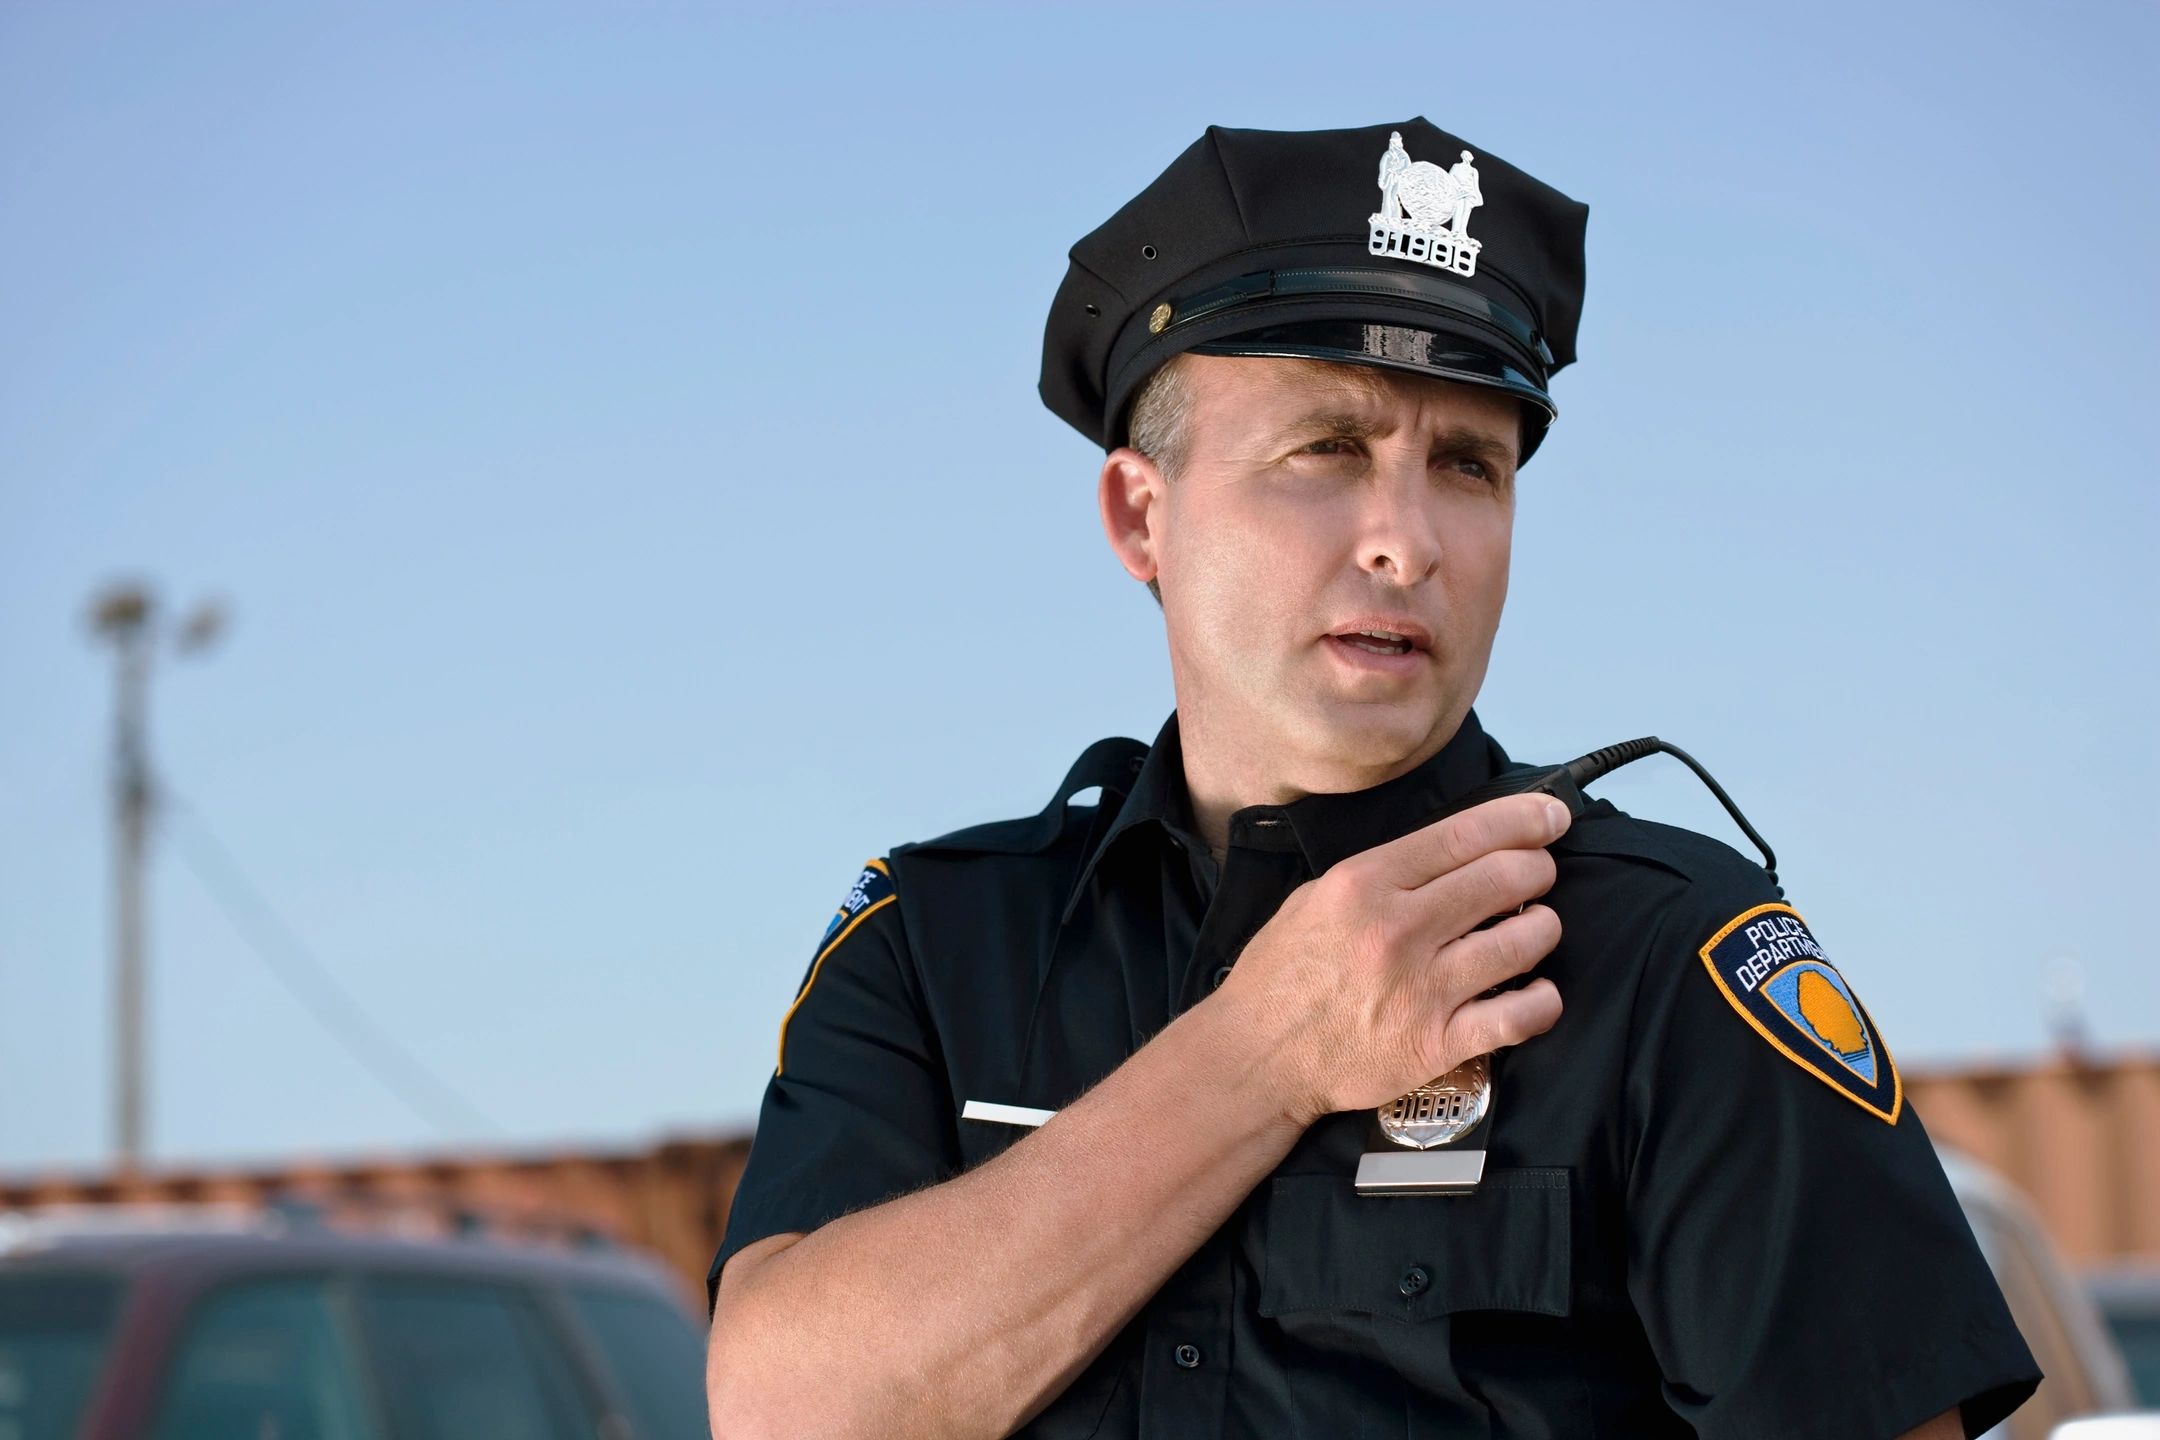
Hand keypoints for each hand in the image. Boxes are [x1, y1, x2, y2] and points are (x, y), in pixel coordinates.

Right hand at [1217, 792, 1569, 1126]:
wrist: (1257, 1057)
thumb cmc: (1282, 976)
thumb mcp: (1313, 897)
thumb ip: (1379, 873)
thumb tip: (1450, 852)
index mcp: (1365, 883)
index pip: (1465, 834)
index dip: (1523, 819)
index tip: (1552, 816)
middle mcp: (1398, 929)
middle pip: (1504, 878)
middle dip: (1538, 870)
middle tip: (1538, 876)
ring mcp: (1422, 988)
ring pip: (1524, 942)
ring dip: (1543, 929)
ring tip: (1533, 930)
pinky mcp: (1437, 1043)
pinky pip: (1520, 1016)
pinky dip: (1543, 1000)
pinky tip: (1538, 992)